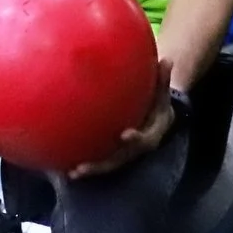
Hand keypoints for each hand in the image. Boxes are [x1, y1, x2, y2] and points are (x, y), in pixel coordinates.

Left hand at [68, 62, 175, 179]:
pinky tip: (64, 163)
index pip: (143, 140)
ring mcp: (123, 154)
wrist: (156, 117)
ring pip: (106, 164)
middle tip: (82, 168)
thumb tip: (167, 59)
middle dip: (101, 166)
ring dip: (90, 169)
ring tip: (71, 172)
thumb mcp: (162, 91)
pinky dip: (83, 160)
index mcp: (150, 136)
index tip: (124, 134)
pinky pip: (98, 157)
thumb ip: (162, 79)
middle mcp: (134, 150)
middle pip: (118, 160)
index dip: (135, 139)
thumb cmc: (157, 101)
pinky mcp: (112, 153)